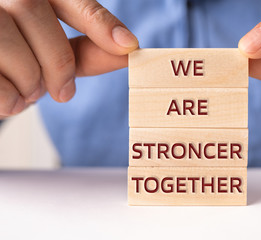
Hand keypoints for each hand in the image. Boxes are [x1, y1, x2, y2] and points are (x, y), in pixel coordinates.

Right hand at [0, 0, 137, 118]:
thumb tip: (128, 51)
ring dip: (29, 81)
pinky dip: (9, 98)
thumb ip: (88, 51)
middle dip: (57, 63)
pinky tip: (10, 96)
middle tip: (63, 92)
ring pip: (9, 43)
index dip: (98, 21)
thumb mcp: (55, 53)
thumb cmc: (22, 60)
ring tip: (28, 90)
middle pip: (32, 12)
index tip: (128, 46)